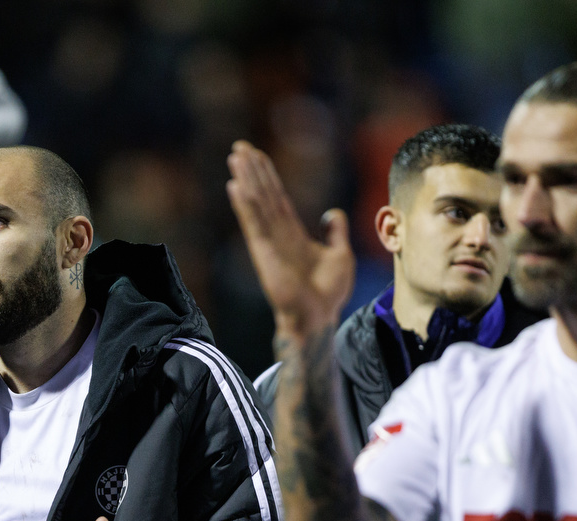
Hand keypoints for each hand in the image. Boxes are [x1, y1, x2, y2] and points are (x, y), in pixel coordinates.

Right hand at [225, 140, 353, 338]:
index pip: (278, 199)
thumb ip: (336, 233)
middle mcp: (278, 235)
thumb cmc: (329, 294)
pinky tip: (236, 186)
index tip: (257, 155)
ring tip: (235, 157)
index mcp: (293, 234)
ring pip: (256, 204)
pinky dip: (245, 205)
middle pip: (263, 195)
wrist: (318, 318)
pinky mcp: (264, 254)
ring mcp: (269, 244)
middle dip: (252, 171)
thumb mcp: (341, 255)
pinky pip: (254, 224)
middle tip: (239, 147)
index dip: (268, 176)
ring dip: (246, 180)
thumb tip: (333, 214)